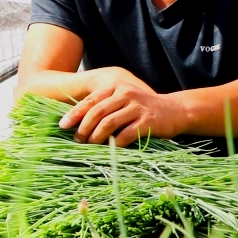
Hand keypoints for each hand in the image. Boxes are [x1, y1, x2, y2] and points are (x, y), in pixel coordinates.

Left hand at [62, 68, 177, 144]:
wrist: (175, 111)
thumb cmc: (141, 110)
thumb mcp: (121, 102)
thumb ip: (103, 108)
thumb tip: (76, 124)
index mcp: (116, 87)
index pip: (90, 101)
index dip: (74, 114)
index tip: (62, 126)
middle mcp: (125, 94)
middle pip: (97, 113)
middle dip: (83, 128)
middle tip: (76, 140)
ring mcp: (137, 107)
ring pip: (109, 123)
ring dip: (96, 137)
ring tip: (90, 145)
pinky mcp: (147, 121)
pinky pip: (126, 134)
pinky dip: (115, 144)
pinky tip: (111, 149)